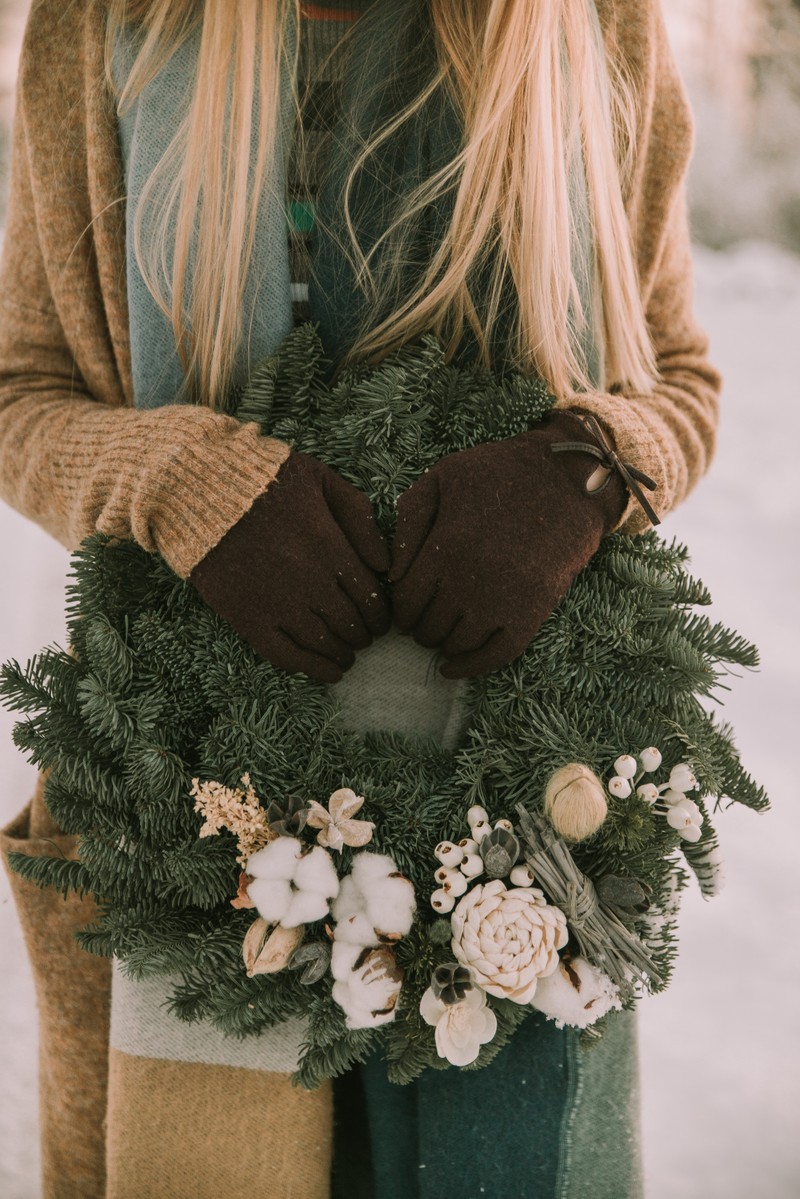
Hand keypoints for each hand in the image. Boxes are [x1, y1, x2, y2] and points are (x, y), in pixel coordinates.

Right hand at [189, 451, 390, 682]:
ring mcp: (278, 603)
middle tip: (365, 637)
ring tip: (348, 655)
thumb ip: (359, 516)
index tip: (382, 620)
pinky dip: (312, 669)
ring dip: (344, 654)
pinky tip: (328, 673)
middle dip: (365, 635)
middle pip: (352, 623)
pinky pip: (286, 656)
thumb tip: (386, 562)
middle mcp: (309, 580)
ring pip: (325, 644)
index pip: (372, 595)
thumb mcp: (321, 480)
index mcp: (330, 546)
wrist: (200, 492)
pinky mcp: (248, 619)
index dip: (382, 614)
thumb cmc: (265, 481)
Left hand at [388, 411, 627, 677]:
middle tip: (423, 623)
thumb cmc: (500, 473)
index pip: (406, 602)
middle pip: (428, 627)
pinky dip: (472, 667)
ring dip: (443, 645)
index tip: (405, 610)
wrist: (569, 480)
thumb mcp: (443, 477)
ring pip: (458, 644)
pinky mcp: (533, 611)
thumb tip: (391, 574)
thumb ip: (409, 520)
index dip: (400, 611)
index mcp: (445, 547)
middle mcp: (471, 580)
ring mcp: (503, 599)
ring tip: (441, 636)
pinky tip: (455, 667)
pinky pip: (497, 654)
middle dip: (420, 628)